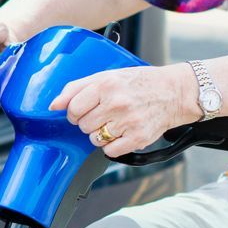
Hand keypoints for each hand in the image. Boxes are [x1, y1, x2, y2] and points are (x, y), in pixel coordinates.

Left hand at [51, 64, 191, 157]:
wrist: (174, 92)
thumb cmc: (139, 83)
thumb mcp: (107, 76)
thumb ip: (76, 88)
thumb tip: (53, 105)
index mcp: (106, 85)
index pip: (73, 108)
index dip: (74, 112)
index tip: (83, 111)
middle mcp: (116, 103)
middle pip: (83, 126)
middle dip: (89, 122)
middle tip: (104, 114)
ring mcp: (128, 122)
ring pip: (95, 140)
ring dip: (101, 134)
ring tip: (115, 122)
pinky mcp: (137, 138)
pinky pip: (110, 151)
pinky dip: (112, 146)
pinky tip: (122, 133)